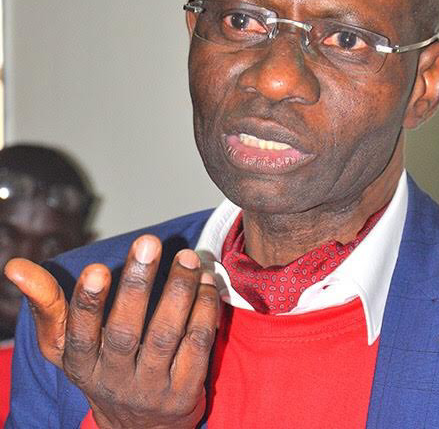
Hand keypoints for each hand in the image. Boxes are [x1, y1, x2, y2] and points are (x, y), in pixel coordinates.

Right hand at [4, 235, 218, 428]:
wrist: (142, 426)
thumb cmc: (103, 367)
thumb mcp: (68, 345)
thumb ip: (48, 304)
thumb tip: (16, 266)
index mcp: (81, 365)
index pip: (80, 336)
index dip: (87, 304)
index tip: (95, 269)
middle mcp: (115, 379)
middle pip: (124, 332)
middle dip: (137, 285)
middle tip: (149, 243)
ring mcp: (152, 387)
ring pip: (165, 335)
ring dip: (178, 291)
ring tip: (186, 257)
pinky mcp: (185, 390)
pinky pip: (197, 345)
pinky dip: (203, 310)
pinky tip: (205, 282)